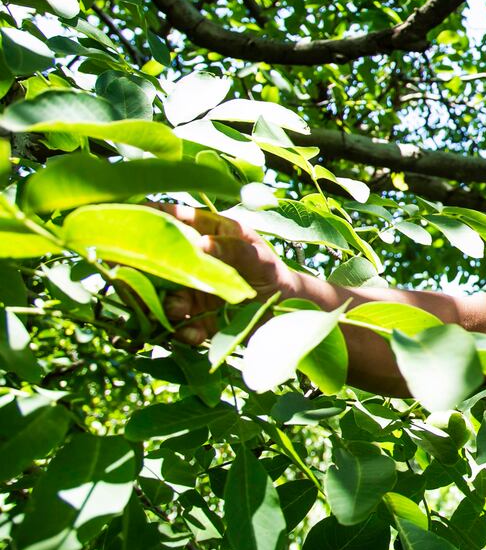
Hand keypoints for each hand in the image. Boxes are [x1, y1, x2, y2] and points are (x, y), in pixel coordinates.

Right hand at [153, 203, 296, 345]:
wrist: (289, 314)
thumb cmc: (274, 274)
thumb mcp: (261, 260)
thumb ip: (236, 250)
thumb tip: (203, 244)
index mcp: (207, 234)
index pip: (175, 219)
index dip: (151, 216)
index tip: (132, 217)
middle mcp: (191, 260)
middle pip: (154, 259)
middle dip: (143, 270)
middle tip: (139, 279)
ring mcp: (189, 290)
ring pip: (159, 295)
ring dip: (162, 304)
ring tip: (178, 310)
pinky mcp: (194, 319)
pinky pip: (178, 326)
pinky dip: (182, 331)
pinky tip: (194, 333)